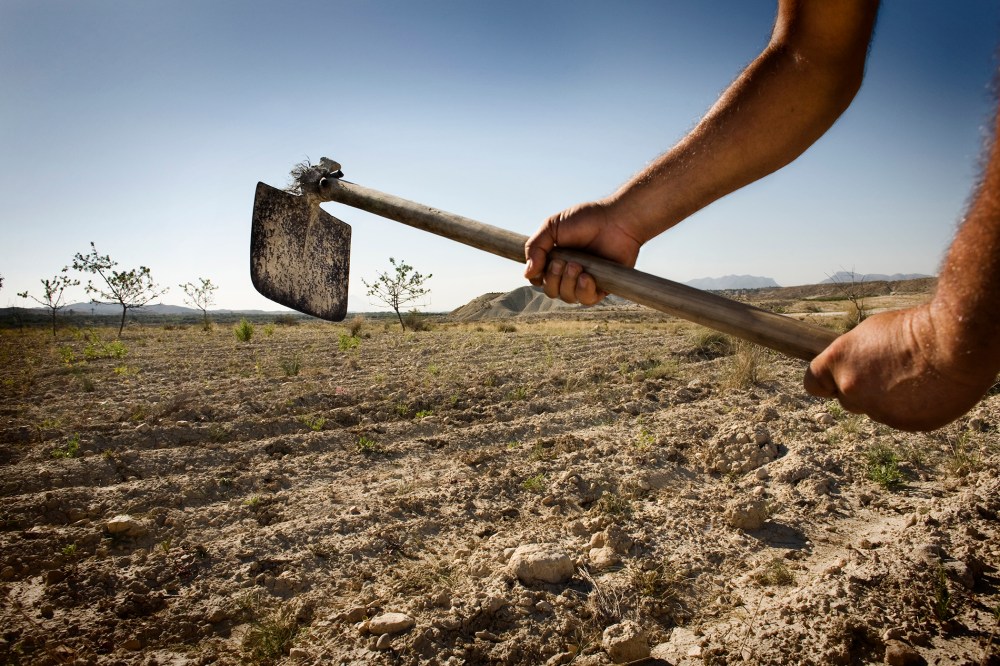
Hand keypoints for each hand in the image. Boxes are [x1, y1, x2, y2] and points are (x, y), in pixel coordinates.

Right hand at [524, 200, 642, 304]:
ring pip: (567, 297)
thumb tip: (528, 273)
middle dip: (553, 279)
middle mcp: (569, 273)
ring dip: (568, 283)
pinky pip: (587, 300)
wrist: (616, 220)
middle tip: (563, 262)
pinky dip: (583, 291)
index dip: (538, 276)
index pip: (539, 280)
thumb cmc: (586, 220)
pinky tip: (586, 277)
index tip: (544, 262)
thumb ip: (535, 247)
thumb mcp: (552, 227)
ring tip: (577, 265)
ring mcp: (585, 281)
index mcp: (555, 260)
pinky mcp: (602, 287)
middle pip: (551, 291)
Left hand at [803, 305, 993, 430]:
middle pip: (845, 399)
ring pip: (875, 410)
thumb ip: (853, 357)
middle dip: (860, 390)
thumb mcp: (870, 333)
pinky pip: (900, 418)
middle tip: (885, 372)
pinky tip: (926, 389)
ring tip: (911, 376)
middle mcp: (852, 390)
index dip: (824, 382)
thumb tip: (850, 369)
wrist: (954, 344)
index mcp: (839, 363)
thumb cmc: (914, 328)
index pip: (812, 383)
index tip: (833, 379)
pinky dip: (909, 408)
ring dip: (886, 399)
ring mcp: (878, 411)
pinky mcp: (905, 424)